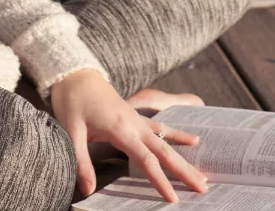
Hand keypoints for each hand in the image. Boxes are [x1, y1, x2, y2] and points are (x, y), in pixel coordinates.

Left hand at [50, 68, 208, 201]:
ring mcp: (138, 119)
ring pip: (167, 141)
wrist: (77, 75)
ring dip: (185, 157)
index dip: (160, 180)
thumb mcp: (71, 132)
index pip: (146, 160)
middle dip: (184, 170)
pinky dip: (179, 136)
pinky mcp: (136, 117)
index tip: (174, 198)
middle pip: (165, 151)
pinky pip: (162, 129)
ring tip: (203, 172)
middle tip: (203, 187)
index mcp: (121, 128)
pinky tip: (194, 141)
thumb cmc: (72, 102)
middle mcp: (135, 124)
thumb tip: (88, 190)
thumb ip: (81, 162)